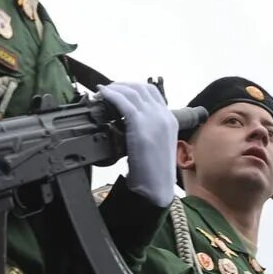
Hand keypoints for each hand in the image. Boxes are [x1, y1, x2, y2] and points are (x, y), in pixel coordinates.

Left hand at [100, 82, 176, 206]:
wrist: (156, 188)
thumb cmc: (152, 172)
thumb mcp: (155, 145)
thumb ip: (147, 129)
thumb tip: (126, 121)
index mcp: (170, 119)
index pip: (152, 92)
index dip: (133, 87)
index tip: (118, 89)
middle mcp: (163, 116)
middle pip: (140, 88)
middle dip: (121, 85)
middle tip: (106, 89)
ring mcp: (153, 119)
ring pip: (131, 92)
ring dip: (114, 88)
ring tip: (102, 92)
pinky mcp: (140, 126)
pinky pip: (124, 103)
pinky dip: (111, 95)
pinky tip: (102, 95)